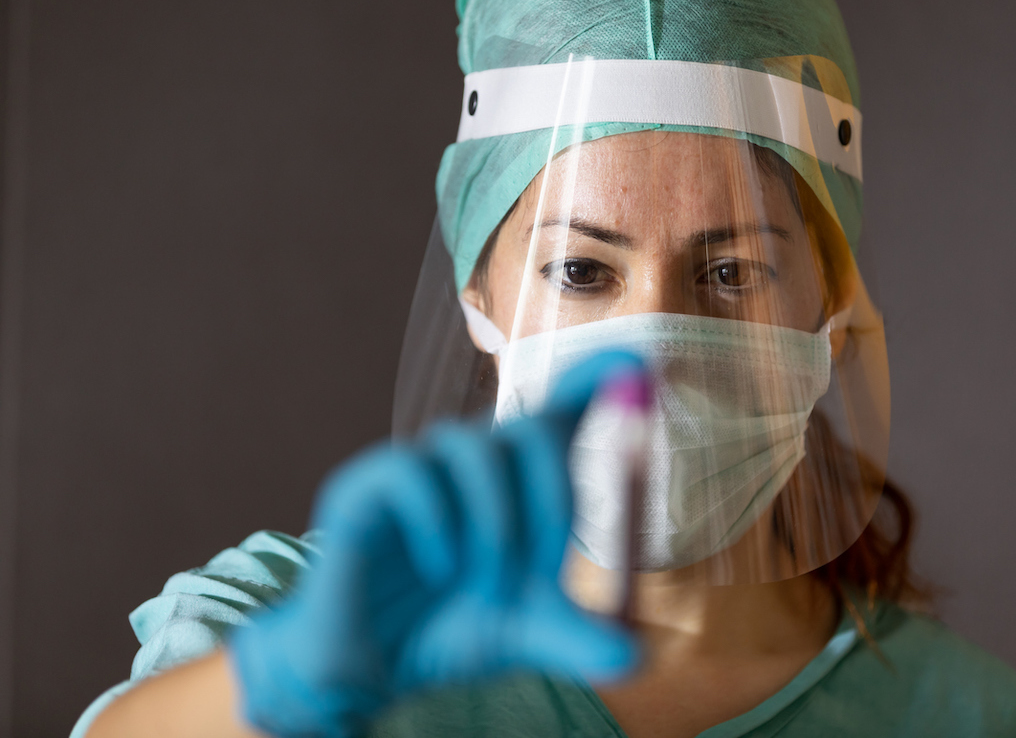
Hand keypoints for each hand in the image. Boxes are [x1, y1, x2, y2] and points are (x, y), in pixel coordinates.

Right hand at [229, 351, 643, 737]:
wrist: (368, 669)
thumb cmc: (448, 630)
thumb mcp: (524, 634)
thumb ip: (578, 638)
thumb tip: (635, 659)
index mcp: (514, 484)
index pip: (558, 413)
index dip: (594, 379)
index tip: (636, 362)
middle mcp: (469, 464)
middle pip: (529, 427)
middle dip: (551, 494)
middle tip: (544, 564)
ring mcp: (415, 468)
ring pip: (472, 444)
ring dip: (495, 518)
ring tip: (488, 582)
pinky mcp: (362, 488)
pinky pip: (409, 472)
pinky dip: (438, 521)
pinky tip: (440, 569)